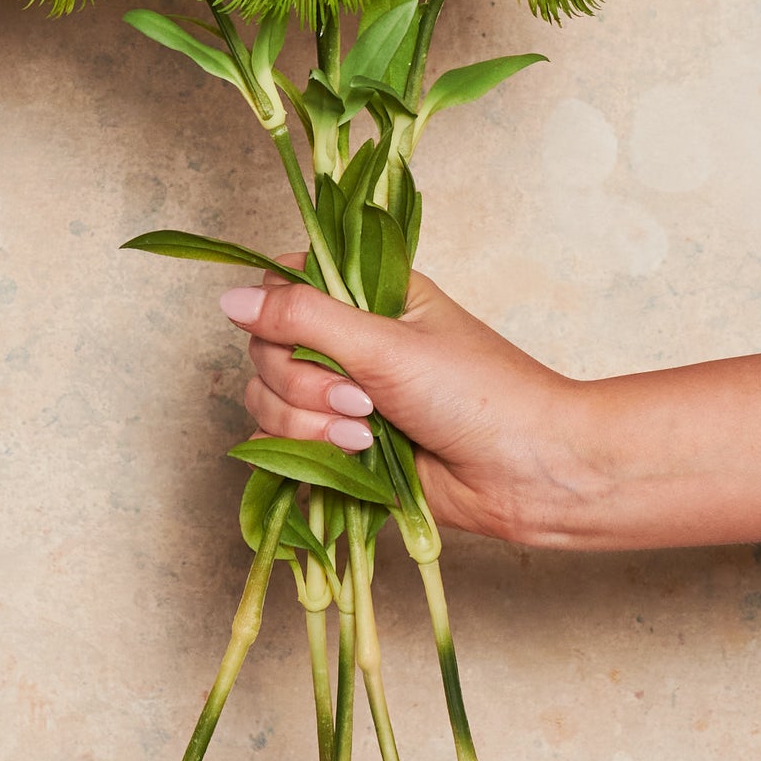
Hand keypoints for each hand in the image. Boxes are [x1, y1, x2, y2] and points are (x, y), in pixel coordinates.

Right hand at [220, 258, 604, 544]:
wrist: (530, 473)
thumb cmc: (479, 394)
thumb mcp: (387, 343)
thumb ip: (304, 319)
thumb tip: (230, 299)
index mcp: (365, 294)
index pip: (283, 286)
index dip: (276, 313)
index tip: (297, 336)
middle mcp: (349, 340)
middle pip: (265, 349)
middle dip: (301, 382)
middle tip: (360, 398)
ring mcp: (344, 396)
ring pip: (269, 401)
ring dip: (310, 422)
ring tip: (367, 433)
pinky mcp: (343, 447)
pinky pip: (288, 446)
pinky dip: (310, 454)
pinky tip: (356, 458)